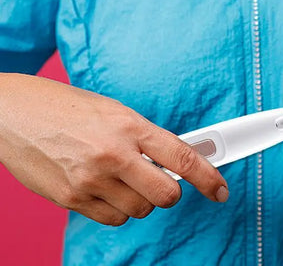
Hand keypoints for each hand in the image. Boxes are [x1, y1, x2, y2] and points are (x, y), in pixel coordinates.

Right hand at [0, 74, 228, 225]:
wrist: (13, 112)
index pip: (183, 157)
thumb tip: (173, 161)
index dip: (209, 177)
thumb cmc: (67, 106)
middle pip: (167, 195)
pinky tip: (103, 187)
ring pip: (139, 211)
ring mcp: (91, 180)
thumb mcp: (114, 111)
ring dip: (139, 199)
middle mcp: (114, 154)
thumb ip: (145, 138)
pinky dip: (116, 208)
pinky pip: (112, 218)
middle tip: (160, 180)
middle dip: (170, 192)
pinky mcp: (71, 199)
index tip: (220, 190)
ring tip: (121, 177)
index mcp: (130, 125)